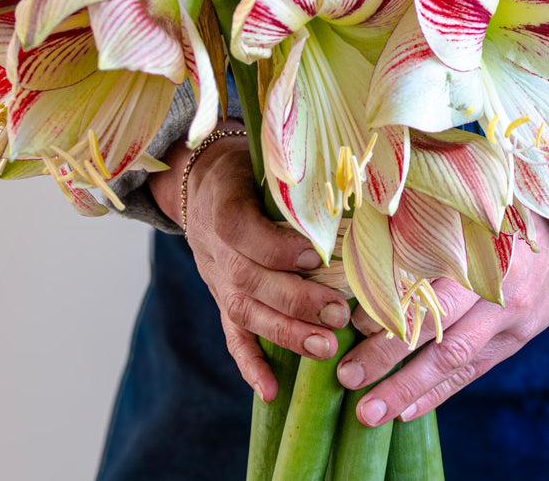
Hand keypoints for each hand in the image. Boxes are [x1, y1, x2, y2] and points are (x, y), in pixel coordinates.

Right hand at [149, 137, 350, 401]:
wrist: (201, 180)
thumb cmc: (247, 164)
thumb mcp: (262, 157)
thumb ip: (291, 175)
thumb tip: (348, 180)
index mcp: (222, 204)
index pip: (242, 230)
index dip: (277, 248)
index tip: (316, 256)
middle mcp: (213, 246)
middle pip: (248, 279)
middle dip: (295, 300)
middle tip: (339, 313)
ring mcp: (215, 277)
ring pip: (243, 312)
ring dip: (286, 334)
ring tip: (327, 347)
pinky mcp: (220, 298)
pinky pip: (231, 336)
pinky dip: (251, 365)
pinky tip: (272, 391)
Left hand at [335, 215, 548, 426]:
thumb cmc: (500, 221)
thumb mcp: (472, 213)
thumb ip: (431, 225)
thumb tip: (366, 238)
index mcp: (481, 249)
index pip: (432, 282)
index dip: (393, 306)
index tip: (353, 320)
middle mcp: (496, 289)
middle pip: (440, 329)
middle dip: (389, 357)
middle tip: (347, 376)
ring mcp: (508, 321)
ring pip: (454, 361)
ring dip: (408, 389)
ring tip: (369, 412)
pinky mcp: (512, 344)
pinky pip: (471, 374)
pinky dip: (437, 395)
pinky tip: (405, 412)